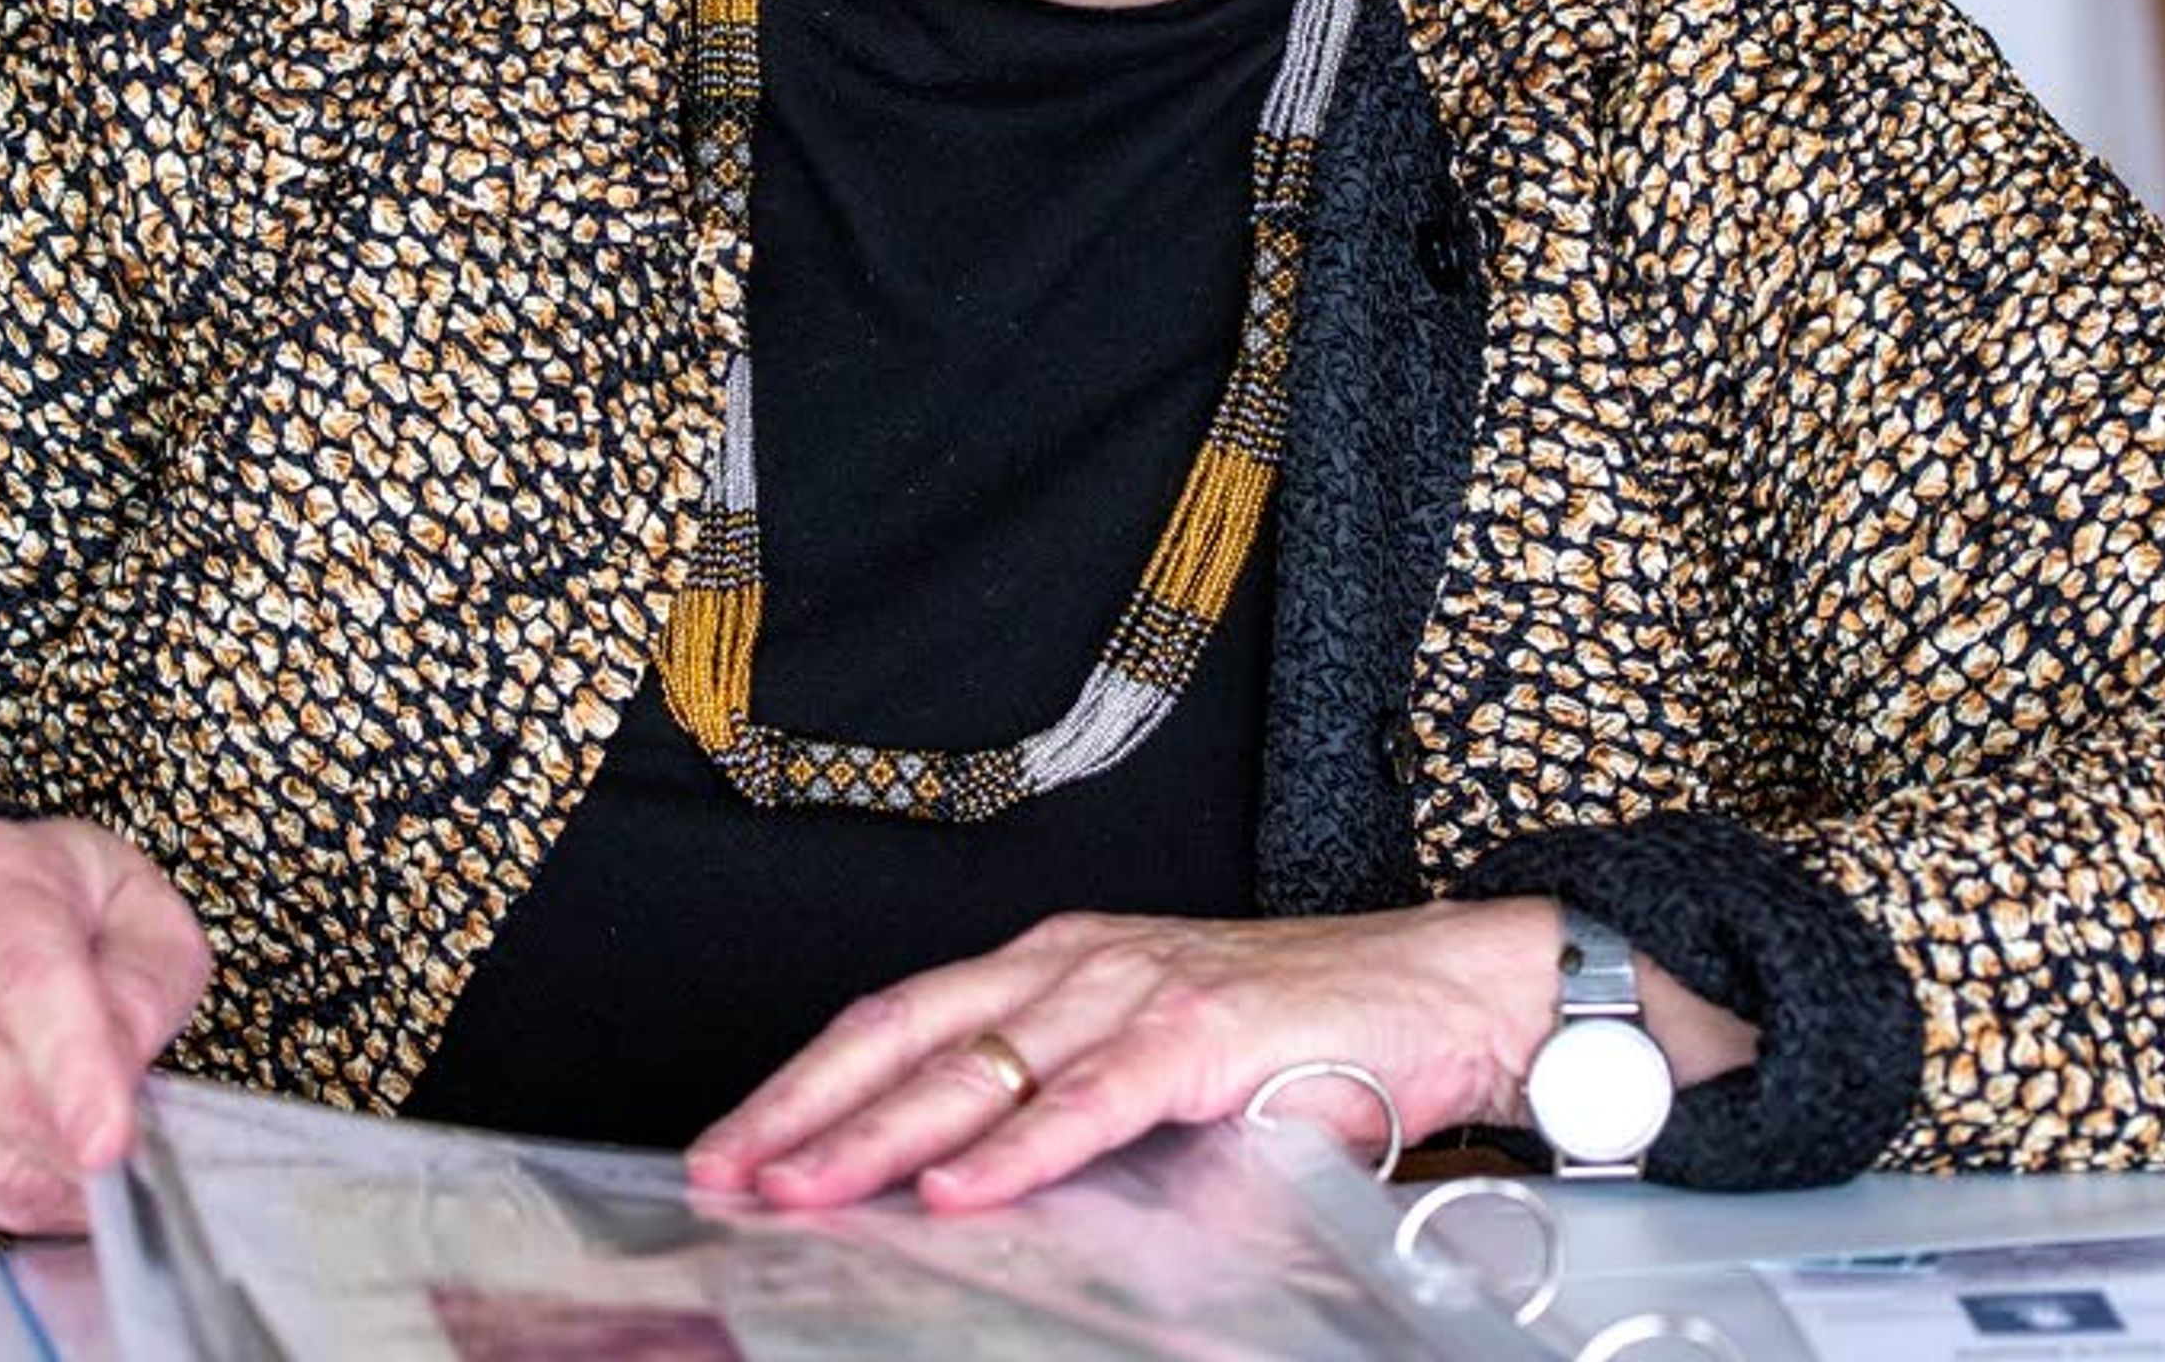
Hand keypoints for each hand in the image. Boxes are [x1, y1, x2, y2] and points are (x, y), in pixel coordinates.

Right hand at [0, 814, 213, 1235]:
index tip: (109, 1143)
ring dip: (45, 1181)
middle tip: (132, 1152)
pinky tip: (33, 1170)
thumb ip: (148, 986)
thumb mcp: (142, 913)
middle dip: (80, 1144)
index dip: (72, 1068)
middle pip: (0, 1086)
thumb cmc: (66, 910)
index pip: (29, 981)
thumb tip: (119, 1076)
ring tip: (87, 1158)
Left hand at [683, 900, 1565, 1212]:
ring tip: (798, 1188)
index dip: (805, 1085)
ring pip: (975, 1064)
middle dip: (800, 1110)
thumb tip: (967, 1202)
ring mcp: (1134, 990)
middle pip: (905, 1032)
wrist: (1444, 994)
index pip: (901, 1019)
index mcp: (1057, 965)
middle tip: (720, 1173)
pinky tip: (956, 1193)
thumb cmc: (1306, 1037)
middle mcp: (1077, 962)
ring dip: (875, 1135)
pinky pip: (1088, 1099)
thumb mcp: (1160, 1070)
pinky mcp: (1200, 1034)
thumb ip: (1074, 1118)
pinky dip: (1015, 1150)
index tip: (730, 1148)